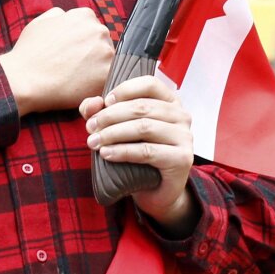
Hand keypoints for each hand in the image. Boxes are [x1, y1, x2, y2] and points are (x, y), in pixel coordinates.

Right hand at [0, 7, 112, 115]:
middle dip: (92, 55)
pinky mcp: (107, 74)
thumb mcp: (40, 22)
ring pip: (108, 62)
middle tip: (74, 68)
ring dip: (97, 70)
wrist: (24, 79)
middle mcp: (98, 30)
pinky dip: (98, 85)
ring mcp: (106, 52)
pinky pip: (109, 80)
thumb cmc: (29, 52)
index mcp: (84, 15)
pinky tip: (81, 89)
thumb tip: (66, 16)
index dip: (83, 44)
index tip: (73, 54)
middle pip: (103, 44)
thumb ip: (58, 15)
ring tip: (76, 79)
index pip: (93, 28)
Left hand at [81, 76, 197, 235]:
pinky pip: (147, 151)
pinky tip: (106, 154)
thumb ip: (101, 111)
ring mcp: (185, 137)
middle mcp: (181, 116)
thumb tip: (92, 103)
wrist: (155, 190)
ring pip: (143, 128)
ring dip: (113, 134)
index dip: (124, 90)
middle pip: (141, 107)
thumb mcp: (116, 127)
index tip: (104, 102)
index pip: (149, 84)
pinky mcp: (182, 159)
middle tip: (90, 128)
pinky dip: (123, 151)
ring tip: (94, 142)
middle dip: (109, 116)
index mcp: (169, 101)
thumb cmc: (136, 152)